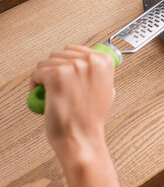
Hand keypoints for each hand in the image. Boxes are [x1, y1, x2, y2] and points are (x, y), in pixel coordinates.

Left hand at [30, 45, 114, 165]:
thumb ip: (97, 73)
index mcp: (104, 61)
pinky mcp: (56, 75)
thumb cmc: (90, 119)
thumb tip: (86, 62)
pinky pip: (37, 73)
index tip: (65, 76)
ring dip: (44, 77)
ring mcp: (72, 67)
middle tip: (56, 87)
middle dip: (55, 70)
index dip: (67, 64)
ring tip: (49, 93)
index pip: (76, 49)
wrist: (82, 137)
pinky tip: (42, 96)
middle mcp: (90, 61)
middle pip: (59, 54)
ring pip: (46, 62)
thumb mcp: (105, 90)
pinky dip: (35, 85)